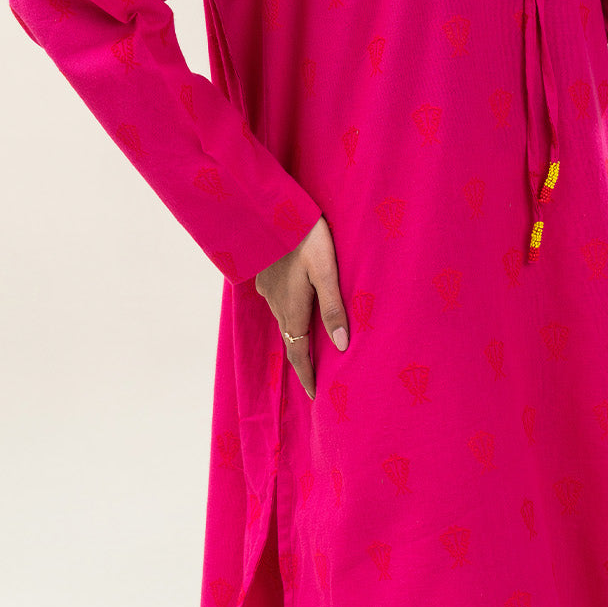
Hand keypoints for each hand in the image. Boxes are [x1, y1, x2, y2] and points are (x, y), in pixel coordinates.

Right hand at [254, 215, 347, 399]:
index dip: (307, 375)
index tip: (314, 396)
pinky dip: (288, 314)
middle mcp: (277, 304)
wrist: (271, 210)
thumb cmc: (305, 238)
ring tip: (309, 345)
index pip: (299, 353)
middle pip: (291, 340)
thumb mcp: (326, 270)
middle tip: (314, 378)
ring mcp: (268, 289)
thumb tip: (343, 345)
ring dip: (295, 336)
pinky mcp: (264, 275)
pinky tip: (296, 306)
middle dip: (302, 360)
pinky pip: (277, 303)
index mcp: (292, 309)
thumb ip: (333, 306)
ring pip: (283, 320)